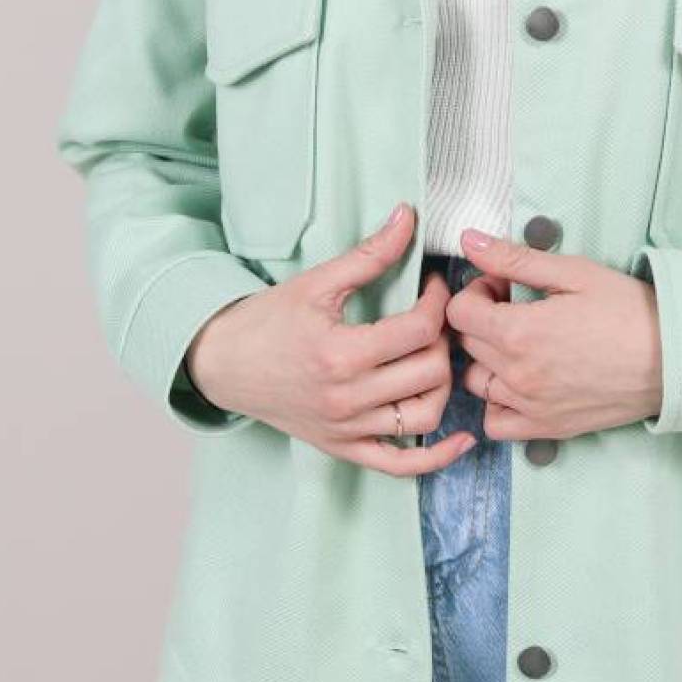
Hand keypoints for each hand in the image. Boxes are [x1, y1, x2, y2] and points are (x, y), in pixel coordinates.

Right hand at [185, 204, 476, 473]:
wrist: (222, 364)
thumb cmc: (266, 322)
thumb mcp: (317, 282)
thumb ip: (370, 253)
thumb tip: (409, 217)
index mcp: (340, 353)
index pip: (419, 329)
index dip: (439, 301)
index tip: (433, 285)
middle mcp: (346, 398)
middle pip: (429, 372)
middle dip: (444, 338)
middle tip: (434, 318)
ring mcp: (346, 429)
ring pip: (425, 416)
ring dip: (443, 385)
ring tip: (435, 357)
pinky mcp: (343, 447)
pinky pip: (400, 464)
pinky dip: (435, 458)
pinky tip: (460, 441)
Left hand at [443, 230, 662, 440]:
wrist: (672, 357)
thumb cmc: (629, 311)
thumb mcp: (573, 272)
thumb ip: (514, 258)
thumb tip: (469, 241)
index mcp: (520, 332)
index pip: (458, 312)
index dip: (476, 291)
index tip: (503, 287)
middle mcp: (518, 374)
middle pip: (467, 343)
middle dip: (484, 318)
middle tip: (519, 307)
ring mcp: (531, 405)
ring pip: (476, 381)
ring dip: (487, 360)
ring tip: (520, 344)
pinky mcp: (547, 428)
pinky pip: (496, 423)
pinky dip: (498, 404)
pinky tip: (520, 383)